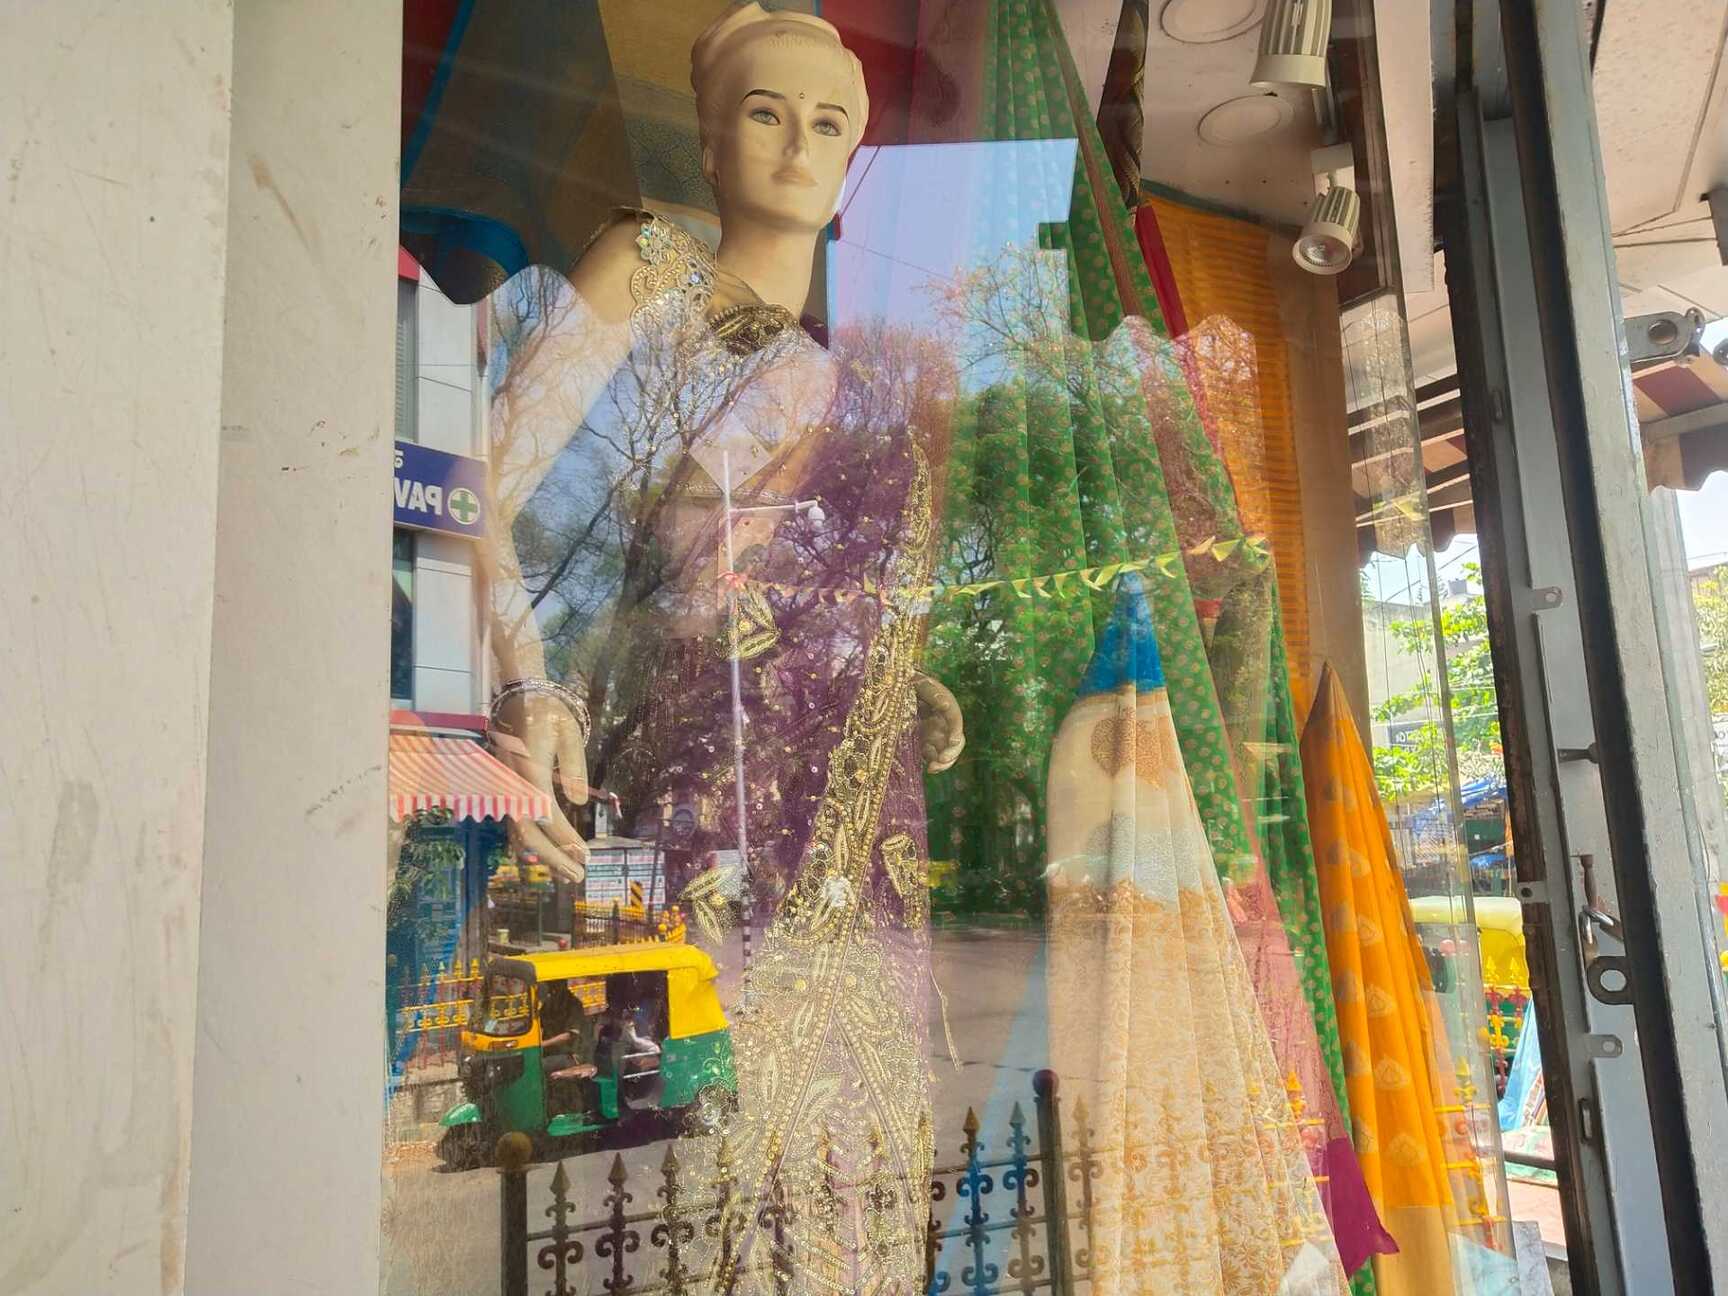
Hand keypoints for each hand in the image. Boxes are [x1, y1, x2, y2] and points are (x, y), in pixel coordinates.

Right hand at [489, 686, 590, 880]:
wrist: (518, 696)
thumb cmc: (548, 711)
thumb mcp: (569, 731)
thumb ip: (575, 765)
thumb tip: (579, 801)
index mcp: (529, 768)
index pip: (545, 813)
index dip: (565, 838)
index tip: (586, 855)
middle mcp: (511, 783)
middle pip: (526, 831)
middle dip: (553, 857)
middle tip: (579, 876)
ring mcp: (504, 788)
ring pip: (517, 832)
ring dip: (542, 856)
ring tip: (568, 873)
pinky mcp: (504, 790)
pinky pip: (514, 823)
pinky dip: (531, 844)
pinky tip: (548, 857)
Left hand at [914, 673, 964, 772]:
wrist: (896, 689)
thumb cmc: (908, 682)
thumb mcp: (919, 683)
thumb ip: (931, 693)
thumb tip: (945, 704)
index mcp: (946, 705)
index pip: (954, 719)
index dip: (956, 730)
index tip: (953, 740)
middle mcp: (944, 722)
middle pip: (955, 740)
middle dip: (951, 752)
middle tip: (942, 759)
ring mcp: (935, 734)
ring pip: (946, 752)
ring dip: (943, 762)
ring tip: (933, 768)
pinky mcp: (925, 743)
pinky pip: (933, 756)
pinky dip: (934, 764)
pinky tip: (929, 768)